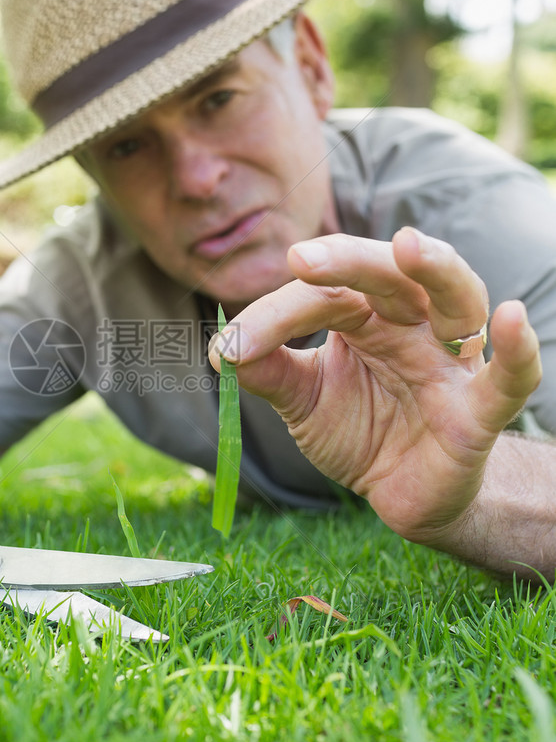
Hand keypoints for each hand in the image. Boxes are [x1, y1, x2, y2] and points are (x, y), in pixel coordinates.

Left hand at [209, 229, 541, 547]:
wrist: (404, 495)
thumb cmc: (362, 430)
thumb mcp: (303, 399)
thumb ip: (268, 371)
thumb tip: (224, 348)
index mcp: (369, 314)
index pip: (327, 294)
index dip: (279, 313)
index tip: (234, 345)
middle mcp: (415, 324)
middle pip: (392, 274)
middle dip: (351, 260)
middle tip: (304, 257)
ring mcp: (451, 363)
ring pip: (458, 299)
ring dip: (436, 268)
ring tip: (409, 246)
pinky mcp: (479, 412)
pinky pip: (508, 379)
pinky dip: (518, 352)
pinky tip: (512, 318)